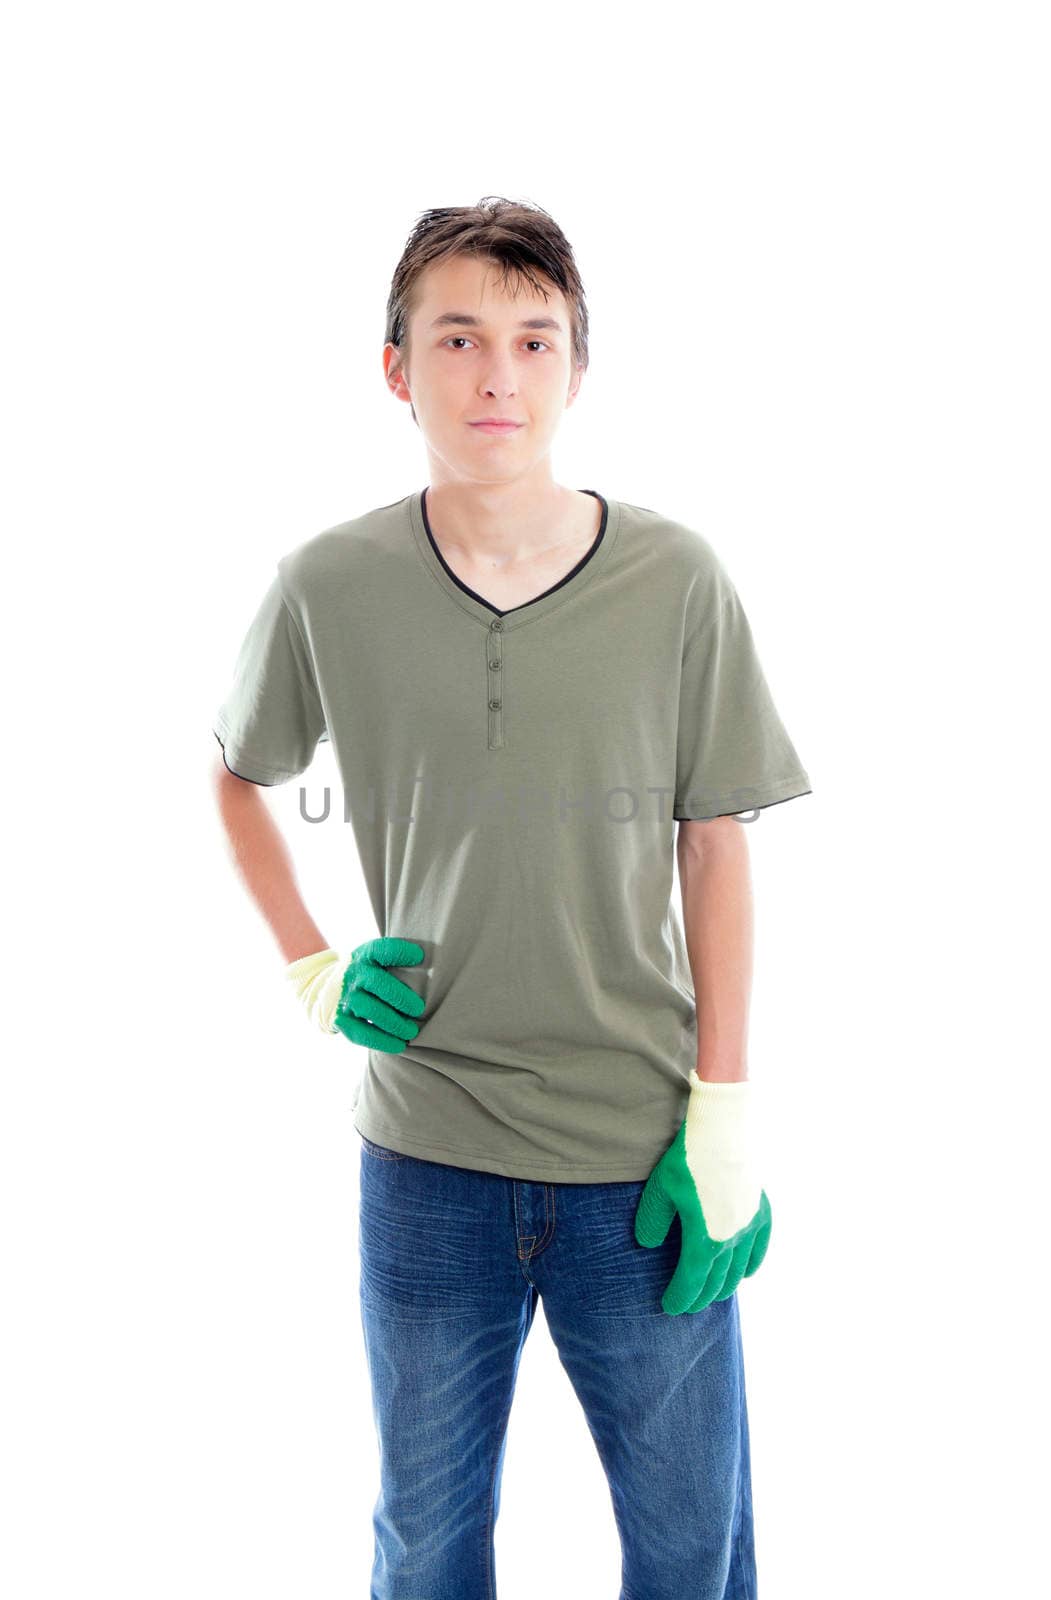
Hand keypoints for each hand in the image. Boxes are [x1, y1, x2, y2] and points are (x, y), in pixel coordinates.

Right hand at [286, 937, 425, 1051]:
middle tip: (419, 1009)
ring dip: (393, 1022)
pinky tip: (399, 1045)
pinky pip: (360, 1032)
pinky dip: (381, 1041)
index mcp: (366, 956)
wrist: (330, 990)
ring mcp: (346, 997)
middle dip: (400, 997)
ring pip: (369, 1009)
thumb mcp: (377, 960)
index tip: (420, 957)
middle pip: (377, 982)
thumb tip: (430, 967)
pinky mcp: (341, 1019)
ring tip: (411, 1031)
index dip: (400, 952)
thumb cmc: (369, 975)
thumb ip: (398, 962)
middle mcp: (354, 974)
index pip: (381, 950)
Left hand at [634, 1072, 770, 1314]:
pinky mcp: (760, 1209)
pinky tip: (746, 1271)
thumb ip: (653, 1221)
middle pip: (716, 1281)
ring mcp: (749, 1225)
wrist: (724, 1128)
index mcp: (704, 1240)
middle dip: (701, 1297)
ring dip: (725, 1286)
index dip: (680, 1298)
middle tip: (688, 1305)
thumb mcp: (661, 1189)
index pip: (692, 1282)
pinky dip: (752, 1263)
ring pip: (739, 1269)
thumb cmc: (687, 1157)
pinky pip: (760, 1247)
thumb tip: (648, 1245)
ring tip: (713, 1294)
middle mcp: (731, 1239)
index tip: (670, 1308)